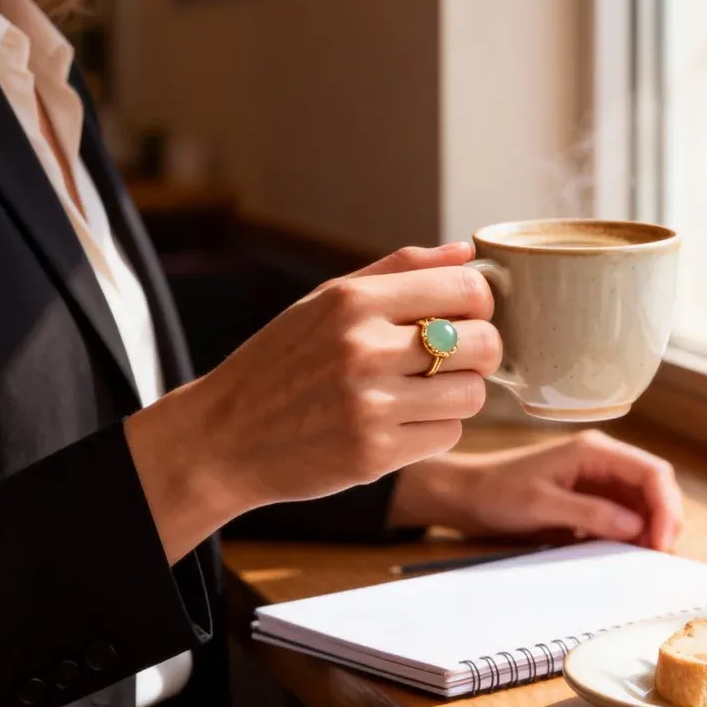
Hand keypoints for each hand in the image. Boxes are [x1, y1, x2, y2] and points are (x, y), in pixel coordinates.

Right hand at [126, 243, 503, 561]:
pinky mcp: (373, 455)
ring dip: (456, 396)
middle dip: (480, 353)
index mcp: (354, 301)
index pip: (467, 290)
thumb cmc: (280, 363)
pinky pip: (446, 436)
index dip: (481, 304)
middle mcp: (363, 349)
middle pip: (483, 344)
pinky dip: (432, 431)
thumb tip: (465, 252)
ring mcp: (369, 405)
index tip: (468, 317)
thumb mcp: (324, 301)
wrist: (223, 438)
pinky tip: (398, 424)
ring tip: (421, 394)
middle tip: (456, 360)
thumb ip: (398, 271)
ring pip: (472, 395)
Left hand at [390, 431, 683, 550]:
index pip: (652, 473)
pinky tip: (625, 557)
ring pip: (643, 506)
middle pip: (654, 489)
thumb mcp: (541, 505)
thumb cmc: (497, 493)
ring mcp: (597, 481)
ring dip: (649, 532)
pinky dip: (630, 537)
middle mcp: (602, 462)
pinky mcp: (589, 501)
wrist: (466, 496)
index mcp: (594, 451)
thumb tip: (636, 527)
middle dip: (664, 522)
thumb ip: (589, 513)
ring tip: (644, 562)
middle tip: (657, 559)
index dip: (666, 508)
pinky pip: (622, 518)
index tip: (661, 544)